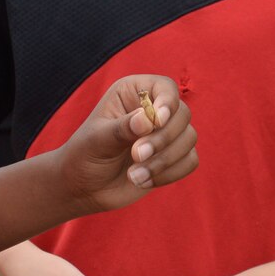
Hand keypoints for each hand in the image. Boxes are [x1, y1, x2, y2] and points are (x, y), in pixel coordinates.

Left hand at [57, 75, 198, 212]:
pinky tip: (143, 181)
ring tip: (134, 175)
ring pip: (189, 138)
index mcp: (134, 93)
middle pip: (182, 114)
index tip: (157, 122)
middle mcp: (154, 109)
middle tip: (136, 156)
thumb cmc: (85, 155)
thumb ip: (121, 128)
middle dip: (163, 139)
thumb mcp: (97, 139)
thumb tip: (148, 120)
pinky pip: (190, 161)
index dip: (167, 103)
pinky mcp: (174, 158)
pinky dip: (170, 174)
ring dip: (164, 161)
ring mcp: (166, 134)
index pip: (165, 88)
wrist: (84, 187)